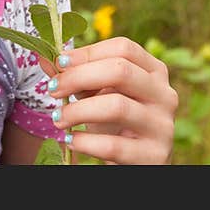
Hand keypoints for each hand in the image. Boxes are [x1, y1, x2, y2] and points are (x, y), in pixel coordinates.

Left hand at [38, 36, 177, 164]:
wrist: (139, 162)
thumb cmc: (115, 121)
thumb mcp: (97, 94)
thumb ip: (75, 75)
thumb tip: (45, 57)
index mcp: (154, 71)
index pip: (123, 48)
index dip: (88, 52)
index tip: (59, 62)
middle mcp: (164, 95)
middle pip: (121, 71)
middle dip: (78, 77)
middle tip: (53, 89)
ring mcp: (162, 126)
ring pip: (117, 107)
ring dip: (78, 111)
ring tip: (58, 118)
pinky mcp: (154, 155)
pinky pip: (113, 145)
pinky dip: (85, 142)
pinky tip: (71, 140)